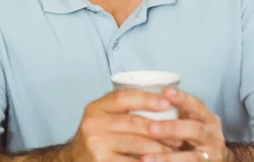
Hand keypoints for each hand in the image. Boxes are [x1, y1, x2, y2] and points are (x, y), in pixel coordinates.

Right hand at [64, 89, 178, 161]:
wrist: (74, 160)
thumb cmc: (97, 138)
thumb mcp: (102, 118)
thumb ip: (122, 110)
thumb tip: (161, 104)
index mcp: (95, 108)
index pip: (123, 98)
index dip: (146, 99)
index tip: (167, 103)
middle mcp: (93, 124)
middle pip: (134, 122)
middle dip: (160, 129)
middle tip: (178, 134)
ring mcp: (97, 144)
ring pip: (138, 144)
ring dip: (160, 148)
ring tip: (174, 149)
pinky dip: (150, 161)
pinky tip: (159, 161)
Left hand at [142, 88, 230, 161]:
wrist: (214, 159)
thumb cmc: (193, 134)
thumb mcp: (190, 120)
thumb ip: (174, 111)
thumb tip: (143, 98)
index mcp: (207, 118)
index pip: (196, 105)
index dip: (182, 98)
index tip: (165, 91)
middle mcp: (212, 136)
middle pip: (195, 130)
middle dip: (172, 128)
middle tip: (151, 128)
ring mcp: (211, 155)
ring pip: (192, 158)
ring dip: (168, 158)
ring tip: (146, 158)